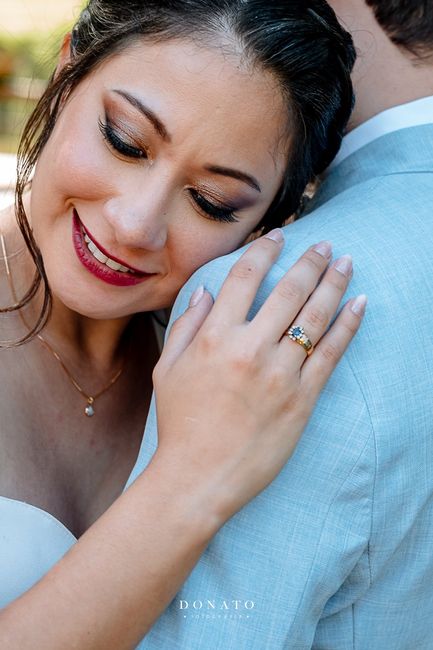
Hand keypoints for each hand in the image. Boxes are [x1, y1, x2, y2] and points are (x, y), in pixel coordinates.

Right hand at [152, 229, 365, 525]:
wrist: (199, 477)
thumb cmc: (179, 423)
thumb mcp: (168, 369)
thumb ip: (186, 325)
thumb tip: (206, 291)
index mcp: (214, 338)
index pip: (245, 278)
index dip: (265, 251)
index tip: (278, 236)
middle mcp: (250, 349)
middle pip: (289, 290)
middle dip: (310, 260)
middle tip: (325, 244)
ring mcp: (280, 374)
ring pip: (315, 316)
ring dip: (334, 283)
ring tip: (347, 263)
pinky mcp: (302, 399)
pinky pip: (330, 353)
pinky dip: (348, 324)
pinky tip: (359, 303)